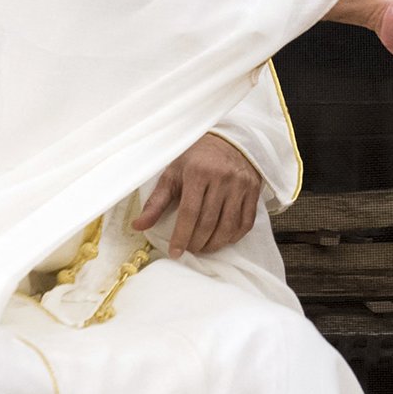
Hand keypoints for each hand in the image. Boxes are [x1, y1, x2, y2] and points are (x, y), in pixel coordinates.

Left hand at [132, 132, 261, 258]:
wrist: (227, 141)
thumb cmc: (195, 159)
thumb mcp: (173, 174)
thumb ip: (156, 202)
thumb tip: (138, 226)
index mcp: (198, 172)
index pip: (189, 213)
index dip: (181, 236)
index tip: (175, 252)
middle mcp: (222, 178)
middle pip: (208, 222)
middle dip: (197, 243)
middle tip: (189, 250)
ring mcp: (240, 184)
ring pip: (228, 225)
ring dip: (215, 243)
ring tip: (204, 248)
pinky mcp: (253, 190)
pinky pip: (246, 221)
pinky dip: (234, 236)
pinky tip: (223, 239)